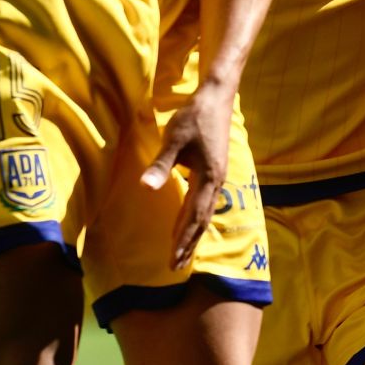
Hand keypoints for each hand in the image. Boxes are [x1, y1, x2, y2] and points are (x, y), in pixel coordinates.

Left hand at [141, 81, 234, 269]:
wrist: (217, 97)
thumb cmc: (194, 116)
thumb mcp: (174, 139)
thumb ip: (161, 165)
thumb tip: (146, 187)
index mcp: (208, 178)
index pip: (194, 217)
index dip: (183, 241)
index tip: (173, 261)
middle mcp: (217, 182)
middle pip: (202, 221)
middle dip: (189, 244)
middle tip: (177, 267)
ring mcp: (218, 177)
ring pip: (205, 213)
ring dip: (194, 233)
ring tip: (184, 252)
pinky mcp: (215, 170)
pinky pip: (205, 202)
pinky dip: (197, 217)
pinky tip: (191, 220)